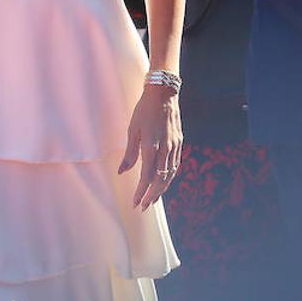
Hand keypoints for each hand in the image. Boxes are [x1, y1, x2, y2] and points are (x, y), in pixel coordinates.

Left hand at [118, 83, 182, 209]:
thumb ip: (129, 153)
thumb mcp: (132, 130)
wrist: (163, 94)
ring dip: (161, 189)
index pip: (147, 176)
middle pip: (160, 179)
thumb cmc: (144, 110)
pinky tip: (164, 182)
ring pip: (170, 174)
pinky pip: (175, 165)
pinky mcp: (179, 142)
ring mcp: (174, 146)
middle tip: (143, 206)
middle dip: (151, 195)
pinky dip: (169, 177)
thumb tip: (122, 172)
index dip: (141, 192)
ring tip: (153, 199)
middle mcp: (165, 148)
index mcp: (151, 145)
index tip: (135, 202)